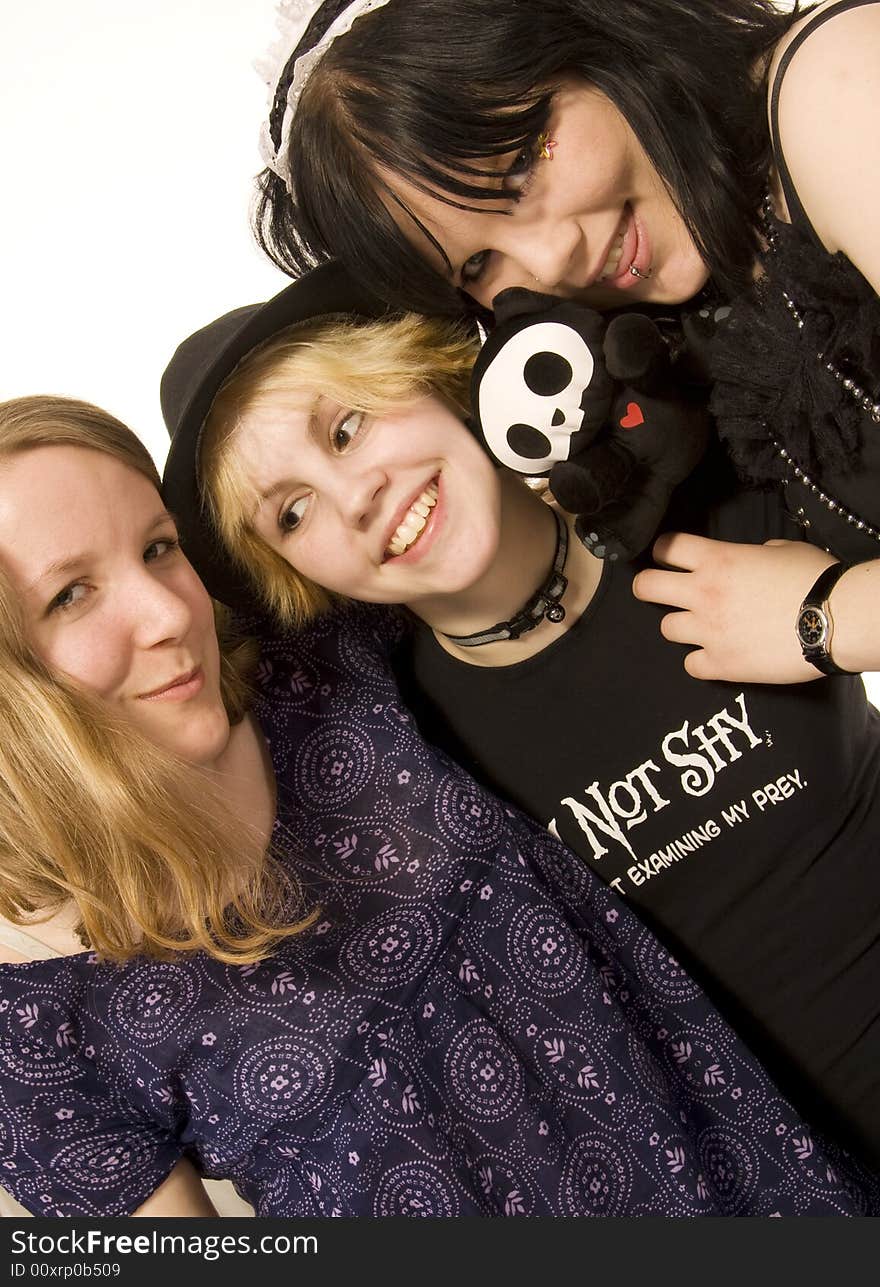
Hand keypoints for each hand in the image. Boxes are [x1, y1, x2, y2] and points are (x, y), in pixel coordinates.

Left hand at [632, 533, 836, 682]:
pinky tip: (716, 655)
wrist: (834, 621)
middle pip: (646, 587)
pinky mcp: (722, 664)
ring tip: (701, 627)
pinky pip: (691, 665)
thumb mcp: (783, 550)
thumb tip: (751, 559)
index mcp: (718, 560)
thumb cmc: (815, 580)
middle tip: (658, 591)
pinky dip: (701, 661)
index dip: (663, 551)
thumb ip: (754, 554)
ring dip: (681, 626)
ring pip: (666, 628)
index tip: (668, 557)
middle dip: (648, 587)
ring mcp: (709, 632)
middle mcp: (704, 594)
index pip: (666, 547)